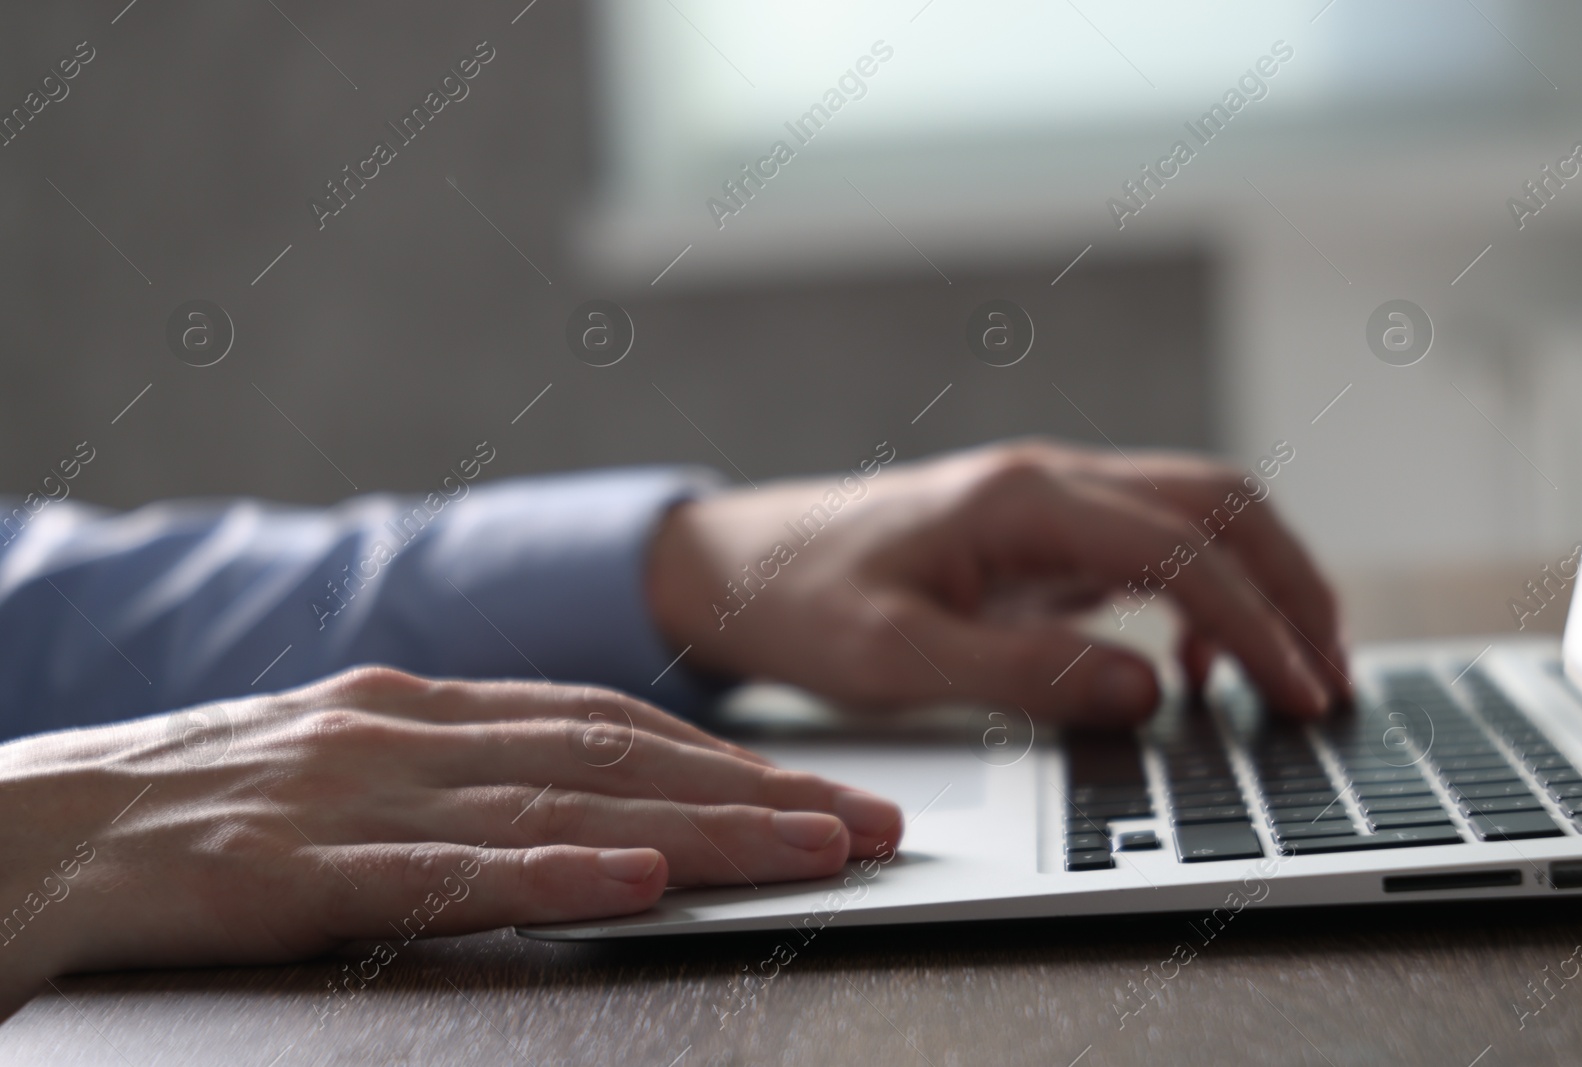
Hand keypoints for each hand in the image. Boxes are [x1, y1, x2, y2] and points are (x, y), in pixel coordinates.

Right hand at [0, 667, 901, 1005]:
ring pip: (560, 802)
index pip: (608, 722)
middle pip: (617, 752)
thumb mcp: (341, 771)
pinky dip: (552, 869)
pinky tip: (638, 877)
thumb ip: (453, 780)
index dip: (727, 752)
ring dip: (701, 825)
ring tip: (810, 850)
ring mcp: (352, 793)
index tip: (822, 788)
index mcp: (421, 707)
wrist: (22, 827)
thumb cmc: (193, 808)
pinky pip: (443, 872)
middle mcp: (405, 731)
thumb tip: (580, 805)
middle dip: (757, 787)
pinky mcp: (293, 869)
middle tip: (871, 820)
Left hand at [648, 439, 1346, 724]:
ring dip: (1261, 582)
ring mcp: (1051, 504)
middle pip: (1219, 504)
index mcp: (1021, 500)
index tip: (1304, 693)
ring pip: (1198, 516)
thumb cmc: (804, 603)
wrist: (740, 565)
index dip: (1260, 620)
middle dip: (1293, 584)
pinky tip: (1197, 668)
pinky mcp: (1043, 536)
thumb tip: (1150, 693)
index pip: (1182, 547)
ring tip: (1293, 675)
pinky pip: (1153, 549)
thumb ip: (1024, 676)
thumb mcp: (896, 658)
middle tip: (1332, 679)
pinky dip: (1205, 599)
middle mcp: (1050, 483)